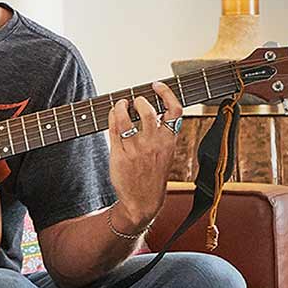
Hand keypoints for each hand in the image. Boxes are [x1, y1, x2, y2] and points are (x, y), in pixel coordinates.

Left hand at [105, 81, 181, 229]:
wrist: (142, 202)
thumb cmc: (153, 176)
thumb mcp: (166, 154)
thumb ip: (162, 133)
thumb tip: (153, 110)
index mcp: (170, 141)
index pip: (175, 110)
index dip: (166, 93)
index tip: (157, 85)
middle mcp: (154, 144)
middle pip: (148, 110)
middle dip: (139, 100)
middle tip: (135, 100)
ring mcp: (136, 149)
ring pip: (126, 118)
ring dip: (121, 106)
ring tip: (121, 105)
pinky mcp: (120, 155)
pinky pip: (114, 129)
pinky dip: (112, 117)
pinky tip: (113, 115)